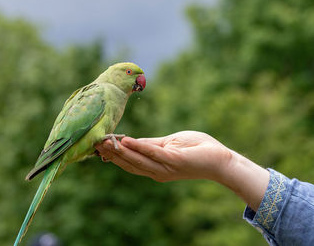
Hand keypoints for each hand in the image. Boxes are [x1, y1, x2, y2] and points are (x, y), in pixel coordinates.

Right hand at [95, 131, 232, 182]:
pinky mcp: (175, 161)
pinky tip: (127, 141)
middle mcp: (157, 172)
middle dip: (111, 154)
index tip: (97, 145)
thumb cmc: (196, 149)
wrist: (219, 159)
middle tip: (94, 143)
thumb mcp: (167, 145)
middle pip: (129, 164)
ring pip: (138, 161)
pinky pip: (154, 154)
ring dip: (120, 151)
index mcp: (155, 167)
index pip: (129, 162)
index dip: (113, 155)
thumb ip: (149, 145)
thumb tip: (129, 141)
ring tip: (104, 142)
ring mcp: (166, 168)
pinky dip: (139, 148)